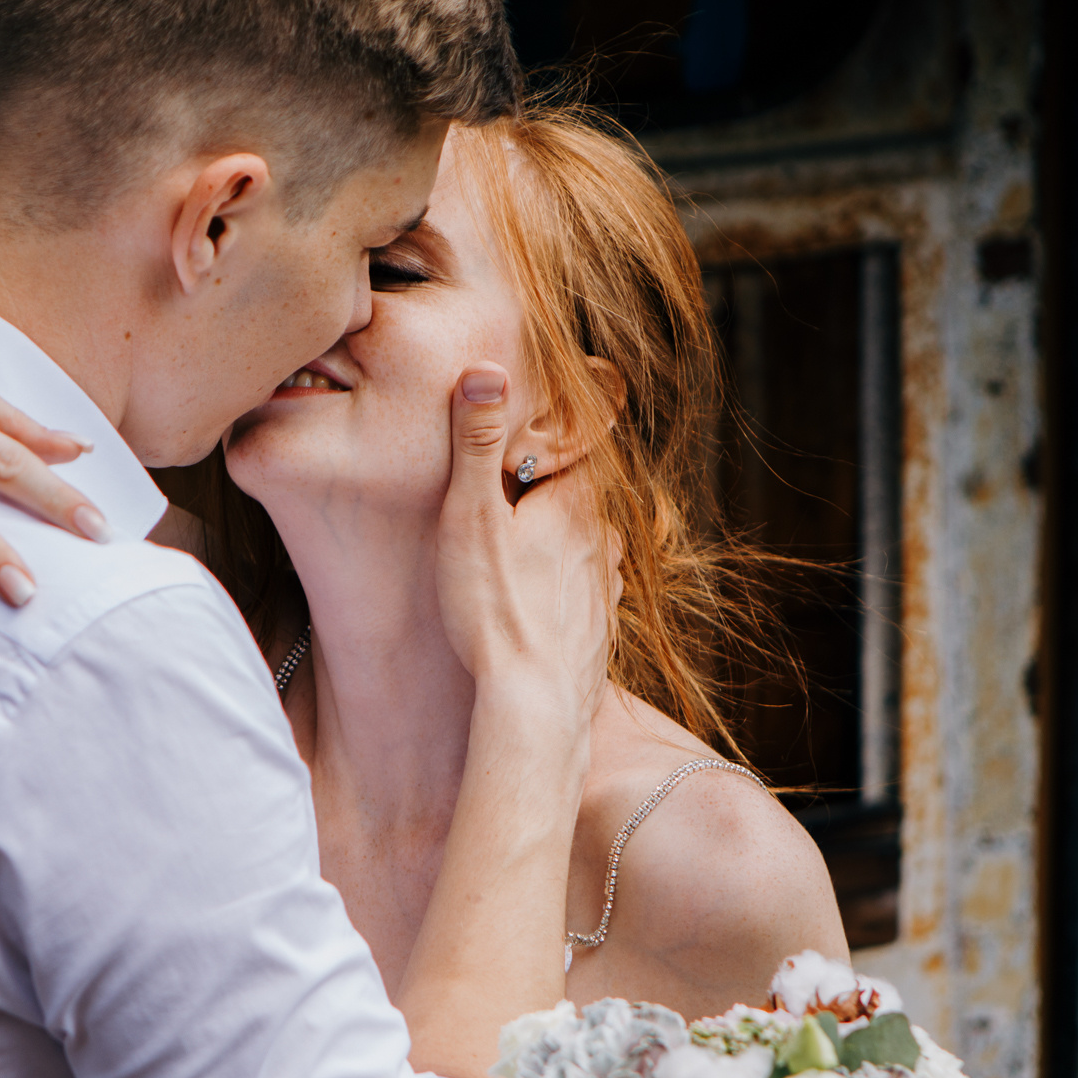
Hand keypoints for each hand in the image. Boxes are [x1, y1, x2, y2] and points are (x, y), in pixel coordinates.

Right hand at [433, 363, 617, 725]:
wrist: (534, 707)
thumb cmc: (495, 612)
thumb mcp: (470, 519)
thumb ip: (477, 445)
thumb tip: (485, 371)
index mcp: (574, 505)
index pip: (579, 446)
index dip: (556, 431)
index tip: (543, 421)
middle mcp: (603, 541)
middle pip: (580, 497)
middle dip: (549, 489)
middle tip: (512, 490)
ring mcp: (606, 590)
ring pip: (589, 547)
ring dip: (562, 541)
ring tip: (522, 549)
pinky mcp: (601, 632)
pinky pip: (586, 593)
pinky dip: (565, 589)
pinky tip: (539, 604)